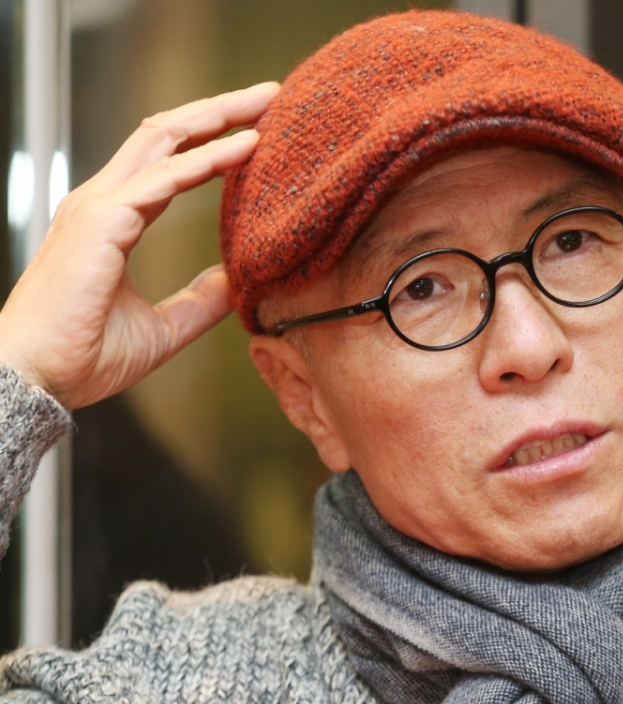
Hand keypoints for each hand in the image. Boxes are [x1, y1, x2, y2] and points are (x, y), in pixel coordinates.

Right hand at [0, 82, 279, 409]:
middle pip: (166, 133)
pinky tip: (246, 147)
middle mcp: (103, 202)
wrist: (41, 379)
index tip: (259, 128)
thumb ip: (200, 299)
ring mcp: (98, 206)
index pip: (167, 159)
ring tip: (267, 104)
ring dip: (218, 117)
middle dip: (220, 110)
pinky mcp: (101, 221)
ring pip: (164, 139)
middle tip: (271, 95)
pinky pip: (163, 178)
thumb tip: (239, 280)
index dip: (212, 138)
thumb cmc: (84, 355)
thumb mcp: (165, 326)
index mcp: (113, 218)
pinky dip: (207, 159)